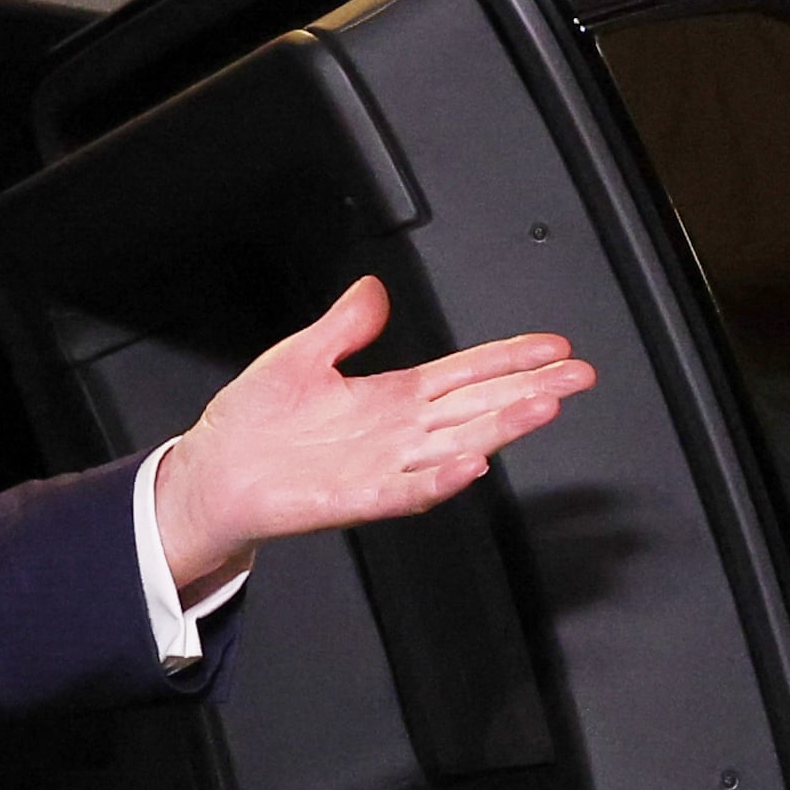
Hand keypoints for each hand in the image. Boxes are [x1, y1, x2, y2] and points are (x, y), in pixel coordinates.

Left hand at [152, 276, 595, 594]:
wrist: (212, 474)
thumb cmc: (252, 424)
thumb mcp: (300, 355)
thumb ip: (344, 325)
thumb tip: (375, 289)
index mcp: (390, 398)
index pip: (466, 373)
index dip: (510, 358)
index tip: (554, 348)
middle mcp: (397, 433)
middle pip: (478, 407)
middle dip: (530, 390)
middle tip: (578, 376)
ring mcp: (381, 467)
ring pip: (456, 446)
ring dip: (501, 429)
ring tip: (543, 408)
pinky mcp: (354, 499)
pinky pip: (406, 491)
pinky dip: (440, 480)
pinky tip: (472, 466)